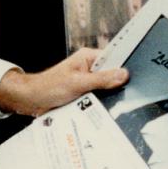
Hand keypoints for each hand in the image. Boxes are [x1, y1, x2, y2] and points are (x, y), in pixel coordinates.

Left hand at [0, 48, 128, 116]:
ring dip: (107, 97)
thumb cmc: (48, 87)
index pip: (113, 58)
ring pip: (105, 89)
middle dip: (116, 85)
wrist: (30, 101)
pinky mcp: (83, 94)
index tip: (137, 75)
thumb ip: (101, 79)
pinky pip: (97, 98)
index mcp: (88, 57)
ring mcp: (86, 81)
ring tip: (112, 104)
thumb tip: (123, 74)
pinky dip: (98, 104)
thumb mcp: (78, 83)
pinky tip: (102, 111)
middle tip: (125, 95)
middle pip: (111, 75)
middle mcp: (88, 68)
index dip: (124, 66)